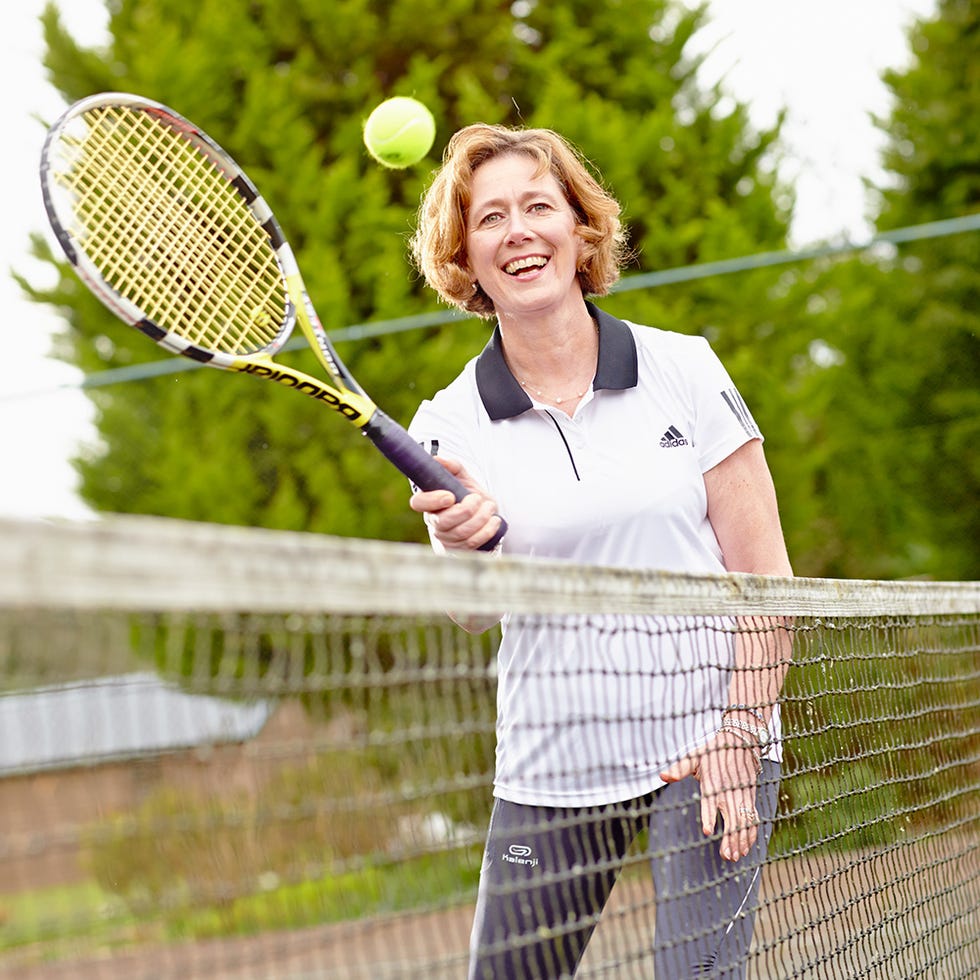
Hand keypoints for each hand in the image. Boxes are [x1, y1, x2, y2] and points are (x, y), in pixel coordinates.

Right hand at [409, 456, 501, 552]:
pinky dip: (487, 531)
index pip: (418, 503)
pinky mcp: (459, 549)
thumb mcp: (462, 477)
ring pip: (461, 533)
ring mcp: (446, 538)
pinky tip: (494, 520)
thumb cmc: (467, 493)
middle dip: (466, 510)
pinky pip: (472, 544)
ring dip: (480, 518)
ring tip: (490, 507)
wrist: (482, 514)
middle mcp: (434, 521)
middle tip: (478, 499)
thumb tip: (437, 459)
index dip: (432, 500)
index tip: (451, 496)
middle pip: (444, 521)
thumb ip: (452, 467)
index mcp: (430, 502)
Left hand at [661, 732, 760, 861]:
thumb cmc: (713, 751)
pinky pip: (753, 818)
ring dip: (741, 840)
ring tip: (735, 856)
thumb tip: (663, 776)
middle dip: (730, 837)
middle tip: (726, 856)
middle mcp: (729, 789)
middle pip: (732, 816)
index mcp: (713, 781)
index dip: (709, 816)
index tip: (707, 831)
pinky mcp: (750, 796)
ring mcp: (742, 794)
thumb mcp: (694, 756)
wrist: (741, 740)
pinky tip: (746, 848)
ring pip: (745, 820)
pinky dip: (751, 834)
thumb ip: (679, 768)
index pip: (711, 801)